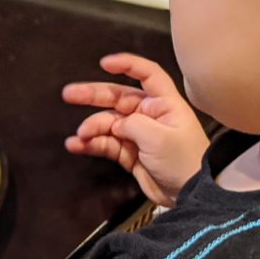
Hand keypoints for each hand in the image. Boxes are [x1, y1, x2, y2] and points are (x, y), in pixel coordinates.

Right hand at [61, 53, 208, 206]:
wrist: (190, 196)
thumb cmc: (183, 161)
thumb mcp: (160, 138)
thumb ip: (133, 124)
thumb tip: (115, 124)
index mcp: (164, 104)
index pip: (148, 75)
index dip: (128, 65)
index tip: (104, 63)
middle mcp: (149, 114)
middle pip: (118, 97)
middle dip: (93, 95)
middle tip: (69, 94)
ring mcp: (137, 134)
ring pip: (108, 122)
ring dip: (91, 126)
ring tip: (80, 135)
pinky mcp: (128, 153)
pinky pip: (105, 143)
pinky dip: (90, 144)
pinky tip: (76, 146)